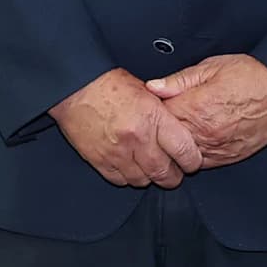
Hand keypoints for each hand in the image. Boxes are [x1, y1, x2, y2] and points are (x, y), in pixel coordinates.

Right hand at [51, 69, 205, 187]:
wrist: (75, 86)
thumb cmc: (109, 85)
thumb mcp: (148, 91)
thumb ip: (165, 114)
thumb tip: (181, 130)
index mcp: (153, 118)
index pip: (184, 151)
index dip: (192, 160)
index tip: (191, 161)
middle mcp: (137, 138)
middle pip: (165, 173)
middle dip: (173, 176)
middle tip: (174, 171)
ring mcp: (117, 153)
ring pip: (143, 181)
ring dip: (150, 177)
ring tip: (150, 167)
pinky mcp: (99, 161)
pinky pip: (120, 180)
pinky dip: (127, 177)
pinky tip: (130, 167)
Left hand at [146, 54, 266, 169]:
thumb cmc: (253, 75)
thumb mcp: (212, 67)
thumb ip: (178, 80)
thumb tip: (152, 87)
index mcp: (196, 109)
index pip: (156, 119)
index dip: (149, 112)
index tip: (147, 106)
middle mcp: (204, 134)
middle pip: (165, 142)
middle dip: (158, 132)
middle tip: (156, 121)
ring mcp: (217, 149)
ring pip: (181, 158)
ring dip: (175, 146)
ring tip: (175, 132)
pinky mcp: (230, 158)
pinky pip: (202, 164)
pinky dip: (193, 155)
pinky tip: (193, 142)